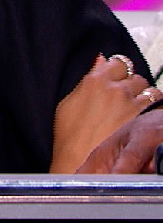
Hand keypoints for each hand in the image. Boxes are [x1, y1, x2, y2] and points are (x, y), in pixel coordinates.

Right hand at [58, 54, 159, 172]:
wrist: (77, 160)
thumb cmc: (69, 135)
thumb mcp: (68, 101)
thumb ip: (87, 79)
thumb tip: (99, 61)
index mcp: (95, 81)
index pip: (117, 62)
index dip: (117, 70)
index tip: (116, 77)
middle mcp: (116, 90)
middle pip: (135, 76)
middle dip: (132, 84)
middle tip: (125, 96)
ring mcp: (132, 105)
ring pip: (150, 90)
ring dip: (146, 95)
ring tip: (137, 107)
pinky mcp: (144, 120)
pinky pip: (159, 106)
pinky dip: (154, 108)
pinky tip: (144, 116)